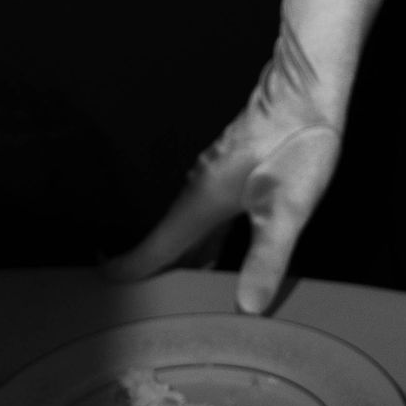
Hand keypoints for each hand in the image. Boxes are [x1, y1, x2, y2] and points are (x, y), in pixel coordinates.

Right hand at [105, 21, 344, 315]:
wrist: (304, 94)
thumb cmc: (295, 145)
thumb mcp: (288, 208)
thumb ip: (267, 258)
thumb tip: (248, 308)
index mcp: (201, 203)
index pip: (155, 247)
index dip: (128, 269)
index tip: (101, 286)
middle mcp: (198, 193)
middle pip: (166, 244)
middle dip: (150, 275)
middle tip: (136, 311)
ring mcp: (212, 183)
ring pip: (186, 233)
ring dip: (177, 263)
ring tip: (174, 296)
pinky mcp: (229, 178)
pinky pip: (204, 223)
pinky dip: (199, 248)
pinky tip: (214, 262)